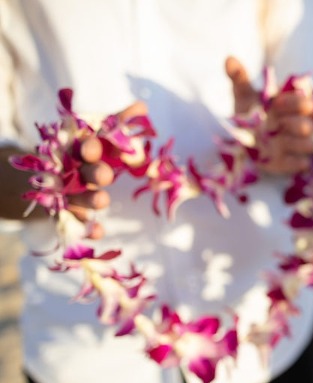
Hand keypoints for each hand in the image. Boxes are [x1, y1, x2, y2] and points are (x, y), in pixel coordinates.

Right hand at [66, 101, 146, 238]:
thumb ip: (119, 123)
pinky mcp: (67, 213)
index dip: (89, 147)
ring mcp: (66, 192)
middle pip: (80, 172)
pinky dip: (87, 228)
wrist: (56, 173)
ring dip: (89, 199)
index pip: (83, 146)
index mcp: (79, 148)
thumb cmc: (88, 151)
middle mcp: (70, 170)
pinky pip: (77, 222)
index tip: (94, 148)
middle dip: (93, 173)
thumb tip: (142, 106)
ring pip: (76, 197)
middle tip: (106, 176)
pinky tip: (99, 232)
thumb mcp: (102, 135)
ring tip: (103, 201)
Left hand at [225, 56, 312, 173]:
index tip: (278, 102)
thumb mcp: (243, 94)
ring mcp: (294, 145)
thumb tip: (229, 59)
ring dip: (298, 143)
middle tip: (282, 123)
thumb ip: (239, 77)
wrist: (244, 137)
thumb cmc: (249, 112)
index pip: (303, 101)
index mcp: (290, 106)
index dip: (295, 101)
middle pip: (309, 125)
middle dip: (298, 124)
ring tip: (281, 141)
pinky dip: (296, 163)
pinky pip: (300, 164)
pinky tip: (286, 159)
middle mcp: (296, 125)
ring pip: (310, 145)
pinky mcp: (288, 162)